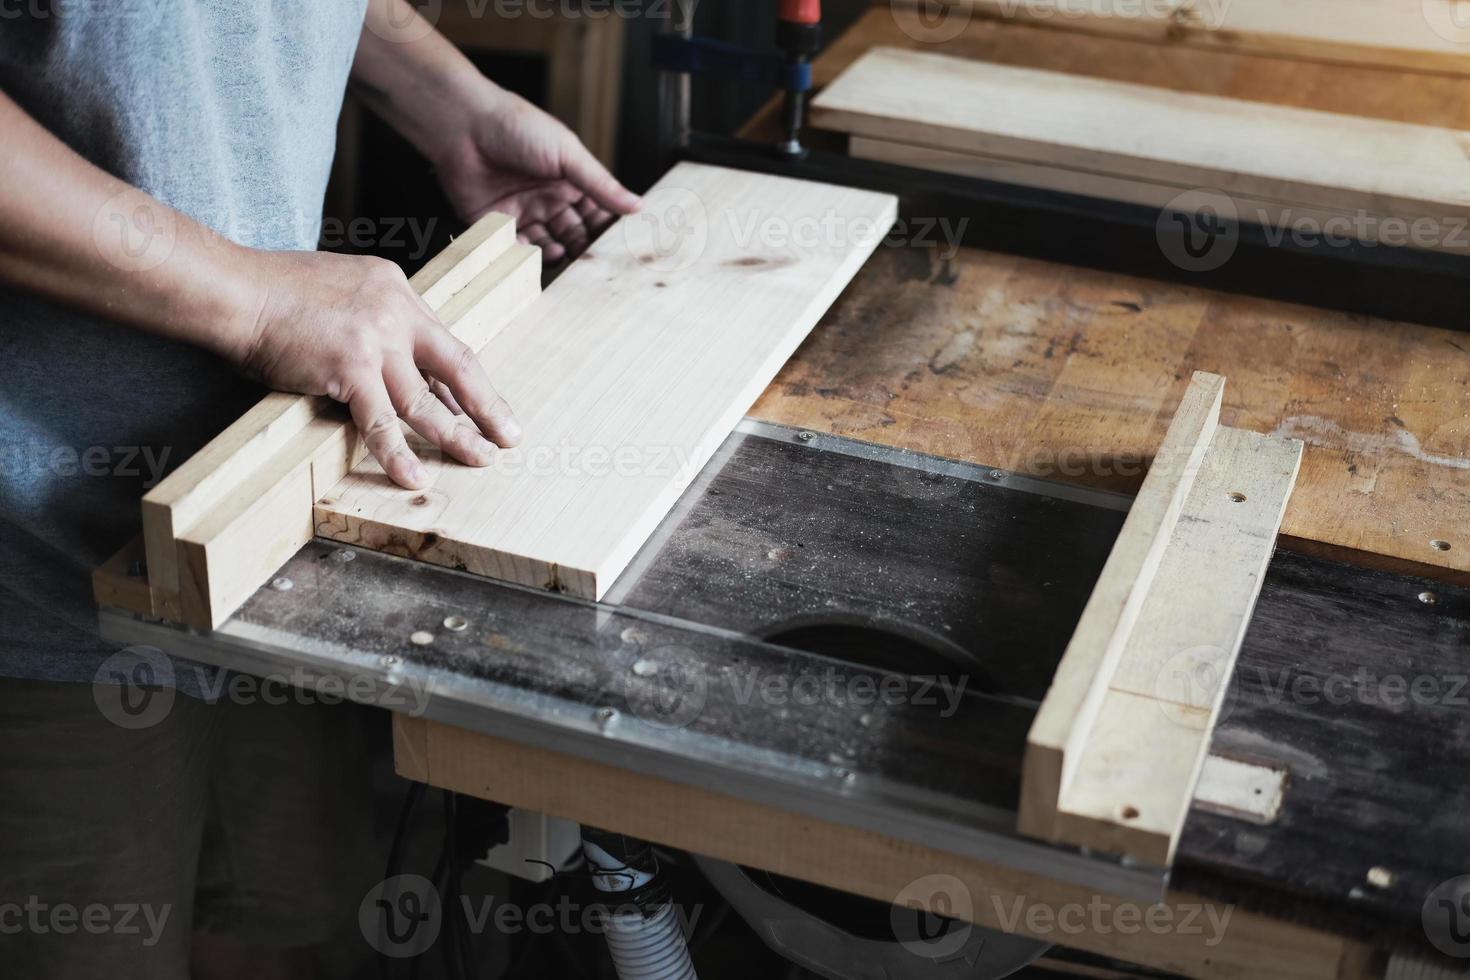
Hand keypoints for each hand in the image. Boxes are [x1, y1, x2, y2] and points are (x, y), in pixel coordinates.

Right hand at [233, 249, 520, 489]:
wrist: (236, 289)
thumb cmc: (275, 291)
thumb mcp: (341, 287)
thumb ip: (371, 315)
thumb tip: (391, 358)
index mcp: (396, 288)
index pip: (442, 342)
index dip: (466, 381)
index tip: (483, 406)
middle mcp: (396, 311)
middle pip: (458, 367)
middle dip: (488, 406)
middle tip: (510, 435)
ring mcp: (376, 340)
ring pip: (427, 401)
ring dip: (457, 436)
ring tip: (480, 460)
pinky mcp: (350, 368)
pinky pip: (381, 423)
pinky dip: (398, 455)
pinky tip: (414, 478)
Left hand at [431, 88, 639, 261]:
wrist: (463, 125)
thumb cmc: (516, 127)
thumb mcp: (568, 155)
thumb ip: (601, 185)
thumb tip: (637, 205)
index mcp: (570, 182)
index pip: (597, 216)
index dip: (607, 232)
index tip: (619, 249)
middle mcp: (548, 201)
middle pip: (574, 236)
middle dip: (583, 249)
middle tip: (591, 261)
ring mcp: (522, 214)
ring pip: (546, 247)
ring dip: (555, 254)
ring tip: (560, 252)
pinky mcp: (494, 226)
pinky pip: (513, 250)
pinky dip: (524, 257)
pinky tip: (531, 255)